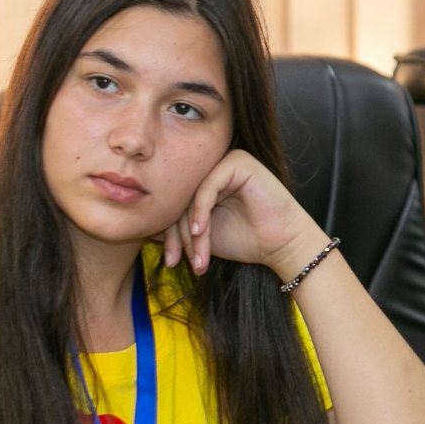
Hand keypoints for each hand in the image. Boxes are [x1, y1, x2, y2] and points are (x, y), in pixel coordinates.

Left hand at [156, 150, 317, 275]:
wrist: (282, 246)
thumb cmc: (246, 240)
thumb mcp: (201, 237)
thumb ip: (176, 228)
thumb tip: (142, 228)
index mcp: (203, 180)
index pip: (174, 203)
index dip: (168, 234)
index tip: (171, 262)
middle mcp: (212, 166)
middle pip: (179, 199)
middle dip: (178, 236)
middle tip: (178, 262)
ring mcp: (225, 161)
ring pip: (191, 196)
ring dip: (191, 232)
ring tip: (197, 258)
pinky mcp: (238, 161)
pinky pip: (207, 187)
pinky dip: (201, 212)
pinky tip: (202, 233)